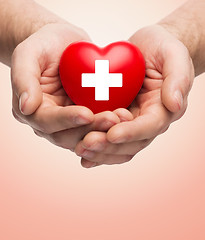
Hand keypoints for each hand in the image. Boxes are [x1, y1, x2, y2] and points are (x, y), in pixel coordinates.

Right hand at [11, 23, 122, 151]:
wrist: (64, 44)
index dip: (66, 120)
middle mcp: (50, 122)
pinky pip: (97, 127)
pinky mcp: (85, 117)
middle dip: (90, 129)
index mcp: (33, 110)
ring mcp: (69, 122)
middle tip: (112, 119)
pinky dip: (110, 126)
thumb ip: (23, 78)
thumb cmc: (44, 45)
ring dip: (103, 131)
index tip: (87, 113)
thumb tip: (26, 107)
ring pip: (85, 136)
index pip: (47, 122)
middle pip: (67, 135)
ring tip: (121, 119)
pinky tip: (125, 117)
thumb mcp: (28, 53)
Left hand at [75, 24, 194, 167]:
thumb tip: (175, 104)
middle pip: (131, 143)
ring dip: (100, 151)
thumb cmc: (162, 48)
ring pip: (118, 146)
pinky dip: (96, 148)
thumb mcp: (174, 55)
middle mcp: (147, 121)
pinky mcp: (117, 119)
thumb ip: (178, 78)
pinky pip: (107, 137)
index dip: (131, 132)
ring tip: (79, 149)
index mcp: (163, 109)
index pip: (149, 126)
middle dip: (109, 146)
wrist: (147, 49)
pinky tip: (79, 150)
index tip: (112, 134)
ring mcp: (131, 122)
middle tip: (86, 144)